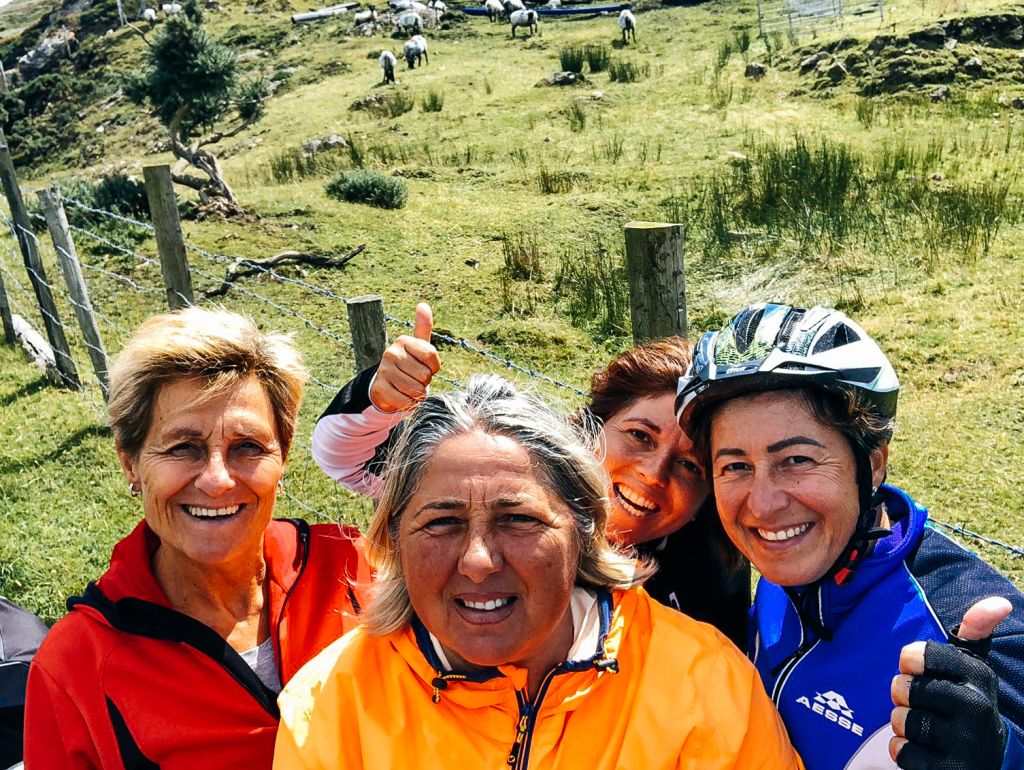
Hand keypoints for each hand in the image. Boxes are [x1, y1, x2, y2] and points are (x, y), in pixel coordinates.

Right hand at [369, 302, 440, 411]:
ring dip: (417, 393)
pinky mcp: (380, 389)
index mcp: (403, 340)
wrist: (385, 385)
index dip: (434, 367)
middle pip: (425, 375)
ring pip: (416, 389)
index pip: (431, 356)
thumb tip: (423, 305)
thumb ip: (423, 327)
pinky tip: (401, 396)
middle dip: (424, 381)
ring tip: (409, 387)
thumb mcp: (417, 346)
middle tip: (415, 378)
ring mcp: (384, 371)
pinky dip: (407, 402)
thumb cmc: (408, 364)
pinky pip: (405, 401)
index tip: (426, 366)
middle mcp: (391, 353)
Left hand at [890, 596, 1011, 768]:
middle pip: (903, 689)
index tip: (915, 667)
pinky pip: (903, 753)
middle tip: (919, 701)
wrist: (987, 759)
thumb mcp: (972, 667)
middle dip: (902, 695)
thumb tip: (1000, 602)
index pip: (918, 655)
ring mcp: (966, 744)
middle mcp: (977, 709)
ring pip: (902, 721)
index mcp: (977, 677)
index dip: (908, 661)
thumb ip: (974, 632)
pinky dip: (904, 751)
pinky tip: (924, 750)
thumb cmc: (966, 701)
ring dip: (903, 724)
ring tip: (924, 725)